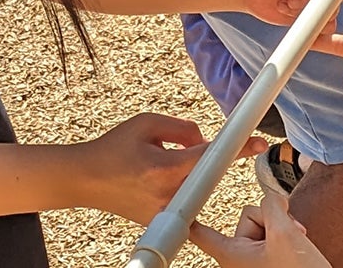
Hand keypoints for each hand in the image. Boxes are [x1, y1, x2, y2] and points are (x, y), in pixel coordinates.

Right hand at [76, 114, 263, 223]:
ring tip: (153, 165)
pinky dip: (179, 184)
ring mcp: (164, 211)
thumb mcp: (146, 123)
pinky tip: (152, 178)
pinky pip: (184, 198)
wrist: (83, 179)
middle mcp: (167, 194)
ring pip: (196, 187)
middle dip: (204, 159)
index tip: (259, 144)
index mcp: (165, 169)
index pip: (211, 157)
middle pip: (207, 174)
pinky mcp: (160, 219)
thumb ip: (183, 127)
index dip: (237, 148)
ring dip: (187, 172)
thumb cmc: (112, 148)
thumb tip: (204, 140)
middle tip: (182, 149)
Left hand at [190, 189, 329, 267]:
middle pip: (247, 218)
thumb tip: (272, 198)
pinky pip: (273, 236)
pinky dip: (286, 236)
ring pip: (264, 224)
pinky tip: (298, 245)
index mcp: (231, 255)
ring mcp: (252, 260)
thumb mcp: (286, 233)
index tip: (168, 209)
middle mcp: (238, 258)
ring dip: (282, 229)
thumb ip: (273, 207)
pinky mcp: (266, 260)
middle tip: (288, 235)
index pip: (202, 233)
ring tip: (296, 244)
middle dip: (270, 220)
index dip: (190, 219)